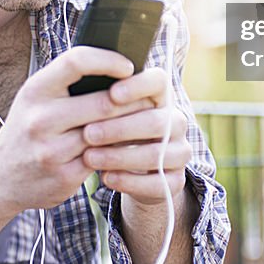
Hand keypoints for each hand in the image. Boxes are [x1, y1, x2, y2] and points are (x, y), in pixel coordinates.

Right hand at [0, 46, 156, 213]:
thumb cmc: (26, 128)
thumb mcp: (35, 96)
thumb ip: (66, 80)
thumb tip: (115, 61)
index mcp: (36, 90)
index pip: (75, 62)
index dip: (107, 60)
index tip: (128, 66)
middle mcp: (41, 119)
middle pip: (103, 102)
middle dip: (133, 99)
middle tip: (152, 96)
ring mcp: (51, 151)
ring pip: (108, 133)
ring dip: (131, 127)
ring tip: (147, 118)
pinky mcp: (64, 177)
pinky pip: (103, 159)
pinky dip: (118, 151)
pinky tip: (128, 145)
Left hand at [80, 68, 190, 205]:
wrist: (132, 170)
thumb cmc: (115, 130)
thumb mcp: (111, 113)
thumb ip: (104, 100)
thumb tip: (83, 91)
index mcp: (161, 96)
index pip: (159, 81)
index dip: (138, 86)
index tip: (112, 93)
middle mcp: (176, 121)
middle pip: (156, 121)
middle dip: (119, 128)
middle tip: (87, 133)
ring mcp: (180, 152)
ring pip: (156, 154)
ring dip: (119, 157)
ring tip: (89, 157)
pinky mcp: (176, 181)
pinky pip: (157, 183)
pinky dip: (129, 181)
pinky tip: (107, 177)